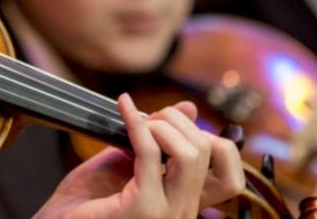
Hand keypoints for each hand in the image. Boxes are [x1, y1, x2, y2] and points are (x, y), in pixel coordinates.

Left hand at [35, 95, 242, 218]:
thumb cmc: (86, 203)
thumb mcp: (129, 164)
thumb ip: (158, 139)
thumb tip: (189, 108)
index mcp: (185, 205)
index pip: (231, 175)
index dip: (211, 139)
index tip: (174, 126)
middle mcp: (184, 214)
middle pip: (209, 151)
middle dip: (177, 121)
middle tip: (147, 117)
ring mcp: (166, 214)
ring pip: (190, 153)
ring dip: (162, 124)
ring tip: (137, 122)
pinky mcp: (142, 209)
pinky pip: (149, 152)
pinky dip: (136, 122)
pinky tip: (122, 108)